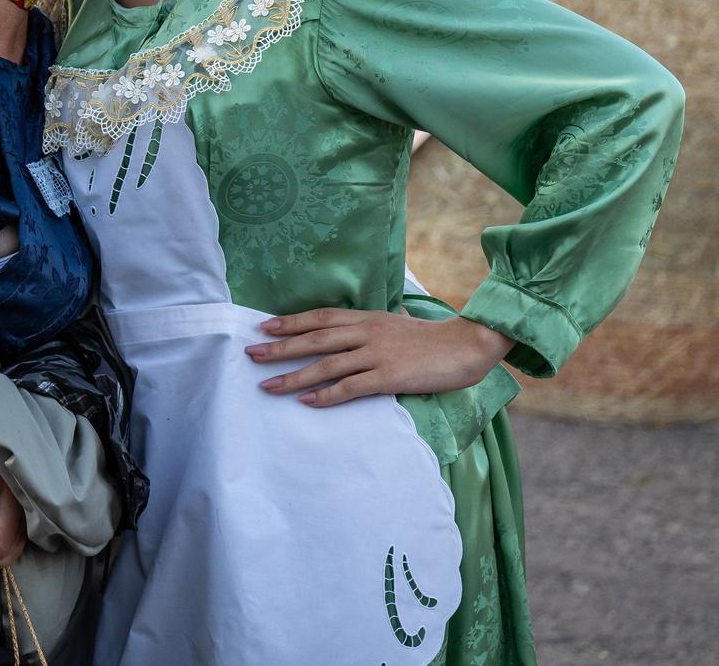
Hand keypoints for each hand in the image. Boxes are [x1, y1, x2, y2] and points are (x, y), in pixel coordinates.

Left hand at [245, 307, 513, 406]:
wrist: (466, 345)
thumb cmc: (433, 338)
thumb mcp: (399, 323)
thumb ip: (379, 325)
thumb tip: (370, 322)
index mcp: (367, 318)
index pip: (321, 317)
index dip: (291, 322)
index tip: (265, 326)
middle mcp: (366, 333)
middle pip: (314, 339)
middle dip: (280, 347)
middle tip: (252, 354)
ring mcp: (376, 354)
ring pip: (326, 365)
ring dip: (293, 376)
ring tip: (268, 385)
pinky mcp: (388, 377)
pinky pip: (350, 387)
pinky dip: (326, 395)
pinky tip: (306, 401)